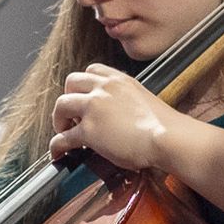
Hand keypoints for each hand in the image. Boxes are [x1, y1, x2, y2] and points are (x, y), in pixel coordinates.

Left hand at [48, 65, 194, 175]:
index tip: (83, 98)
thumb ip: (126, 101)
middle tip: (71, 116)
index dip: (83, 86)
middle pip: (71, 82)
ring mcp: (94, 107)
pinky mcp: (88, 130)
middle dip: (68, 98)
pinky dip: (56, 145)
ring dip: (59, 120)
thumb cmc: (163, 126)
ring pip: (61, 105)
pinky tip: (57, 153)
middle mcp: (104, 88)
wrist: (167, 138)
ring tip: (63, 133)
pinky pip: (62, 137)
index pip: (91, 71)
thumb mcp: (143, 100)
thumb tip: (119, 117)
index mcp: (119, 80)